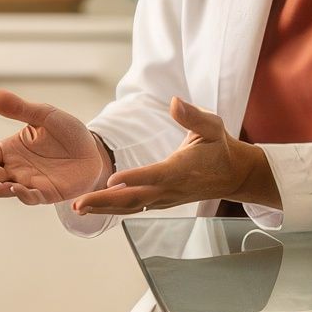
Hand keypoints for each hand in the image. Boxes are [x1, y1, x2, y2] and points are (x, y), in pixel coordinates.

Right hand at [0, 88, 109, 204]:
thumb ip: (18, 108)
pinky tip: (16, 189)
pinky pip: (32, 197)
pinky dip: (23, 195)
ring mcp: (29, 183)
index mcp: (9, 149)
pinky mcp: (47, 193)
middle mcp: (15, 168)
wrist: (94, 151)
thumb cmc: (67, 133)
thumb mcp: (43, 115)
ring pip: (6, 189)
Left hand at [71, 97, 279, 215]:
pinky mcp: (160, 201)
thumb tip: (174, 101)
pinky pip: (134, 208)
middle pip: (135, 198)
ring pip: (132, 207)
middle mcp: (171, 188)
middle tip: (79, 204)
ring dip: (104, 208)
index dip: (135, 178)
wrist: (233, 174)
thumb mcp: (212, 125)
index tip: (112, 181)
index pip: (156, 175)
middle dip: (106, 201)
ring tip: (78, 208)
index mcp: (182, 168)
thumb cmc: (220, 147)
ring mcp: (165, 198)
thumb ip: (193, 115)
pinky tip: (94, 208)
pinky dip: (113, 209)